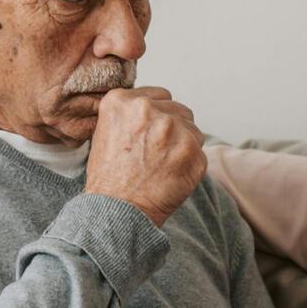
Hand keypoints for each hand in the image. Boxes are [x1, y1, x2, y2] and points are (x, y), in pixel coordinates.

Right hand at [84, 86, 205, 225]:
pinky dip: (191, 165)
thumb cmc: (109, 178)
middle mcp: (147, 109)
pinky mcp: (191, 150)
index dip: (158, 117)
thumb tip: (156, 106)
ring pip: (193, 130)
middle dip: (173, 130)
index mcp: (122, 101)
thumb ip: (130, 113)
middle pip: (179, 110)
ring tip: (163, 166)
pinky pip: (200, 152)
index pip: (160, 96)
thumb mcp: (105, 132)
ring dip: (184, 146)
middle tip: (156, 154)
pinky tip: (172, 176)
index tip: (150, 134)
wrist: (116, 211)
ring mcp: (171, 128)